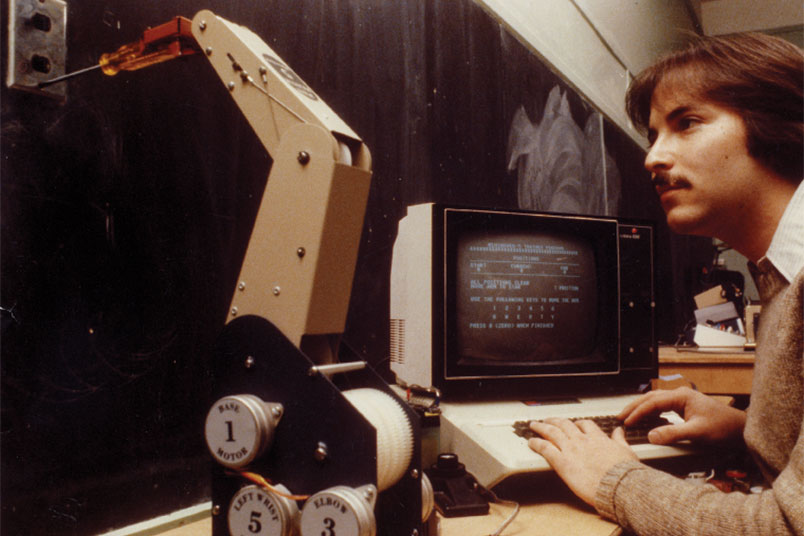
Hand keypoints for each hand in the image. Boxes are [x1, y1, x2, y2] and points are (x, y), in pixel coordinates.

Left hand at [528, 418, 637, 505]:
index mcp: (598, 438)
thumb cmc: (625, 473)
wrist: (619, 486)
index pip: (585, 424)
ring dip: (541, 427)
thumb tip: (619, 432)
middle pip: (564, 424)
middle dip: (555, 421)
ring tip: (534, 425)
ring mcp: (571, 450)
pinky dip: (536, 443)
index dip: (577, 423)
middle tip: (548, 420)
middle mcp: (582, 441)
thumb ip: (620, 440)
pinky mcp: (562, 462)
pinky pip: (545, 448)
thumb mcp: (627, 452)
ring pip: (551, 432)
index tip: (573, 424)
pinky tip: (531, 442)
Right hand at [618, 387, 745, 445]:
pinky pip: (663, 407)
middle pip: (651, 398)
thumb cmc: (723, 428)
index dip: (638, 412)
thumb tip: (651, 436)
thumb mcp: (697, 433)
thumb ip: (673, 434)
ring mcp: (683, 400)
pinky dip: (651, 412)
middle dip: (635, 406)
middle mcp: (680, 395)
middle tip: (620, 416)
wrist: (740, 429)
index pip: (653, 402)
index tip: (626, 422)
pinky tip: (647, 420)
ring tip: (629, 417)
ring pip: (656, 401)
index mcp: (681, 396)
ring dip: (642, 408)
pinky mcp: (686, 408)